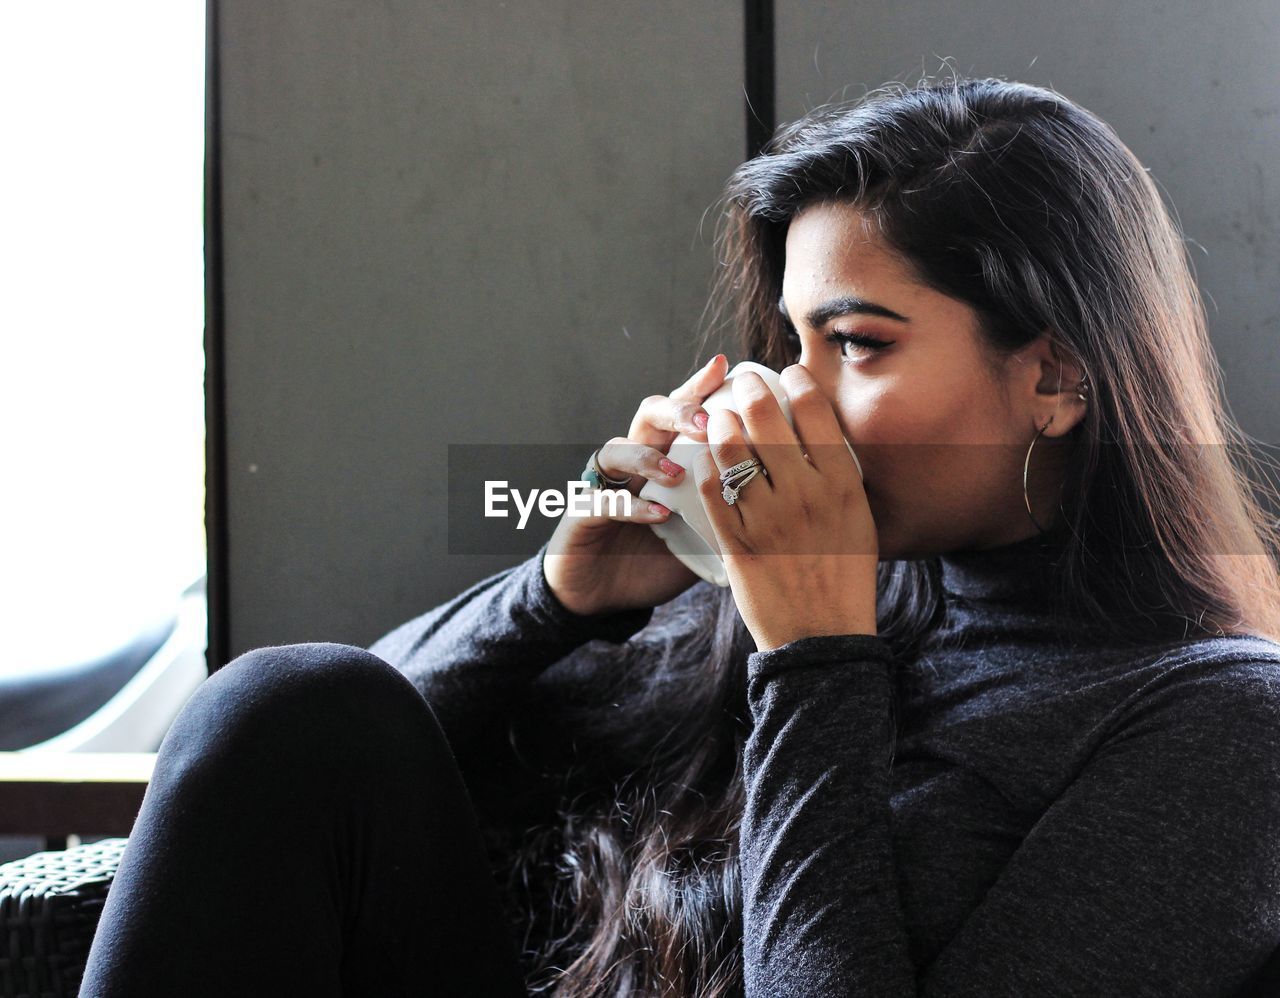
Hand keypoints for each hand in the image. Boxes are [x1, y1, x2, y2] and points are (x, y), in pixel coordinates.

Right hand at [543, 354, 728, 616]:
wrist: (605, 595)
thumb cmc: (660, 558)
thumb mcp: (706, 530)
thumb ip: (735, 504)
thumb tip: (794, 491)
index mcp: (662, 455)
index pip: (680, 411)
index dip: (698, 386)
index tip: (726, 368)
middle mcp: (631, 462)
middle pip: (648, 417)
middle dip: (676, 411)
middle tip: (706, 420)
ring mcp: (604, 486)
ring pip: (616, 451)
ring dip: (648, 457)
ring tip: (678, 471)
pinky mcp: (581, 516)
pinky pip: (602, 502)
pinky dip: (630, 506)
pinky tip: (658, 515)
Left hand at [688, 364, 878, 651]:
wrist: (822, 637)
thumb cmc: (845, 576)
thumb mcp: (859, 519)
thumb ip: (840, 476)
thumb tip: (821, 433)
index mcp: (841, 486)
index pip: (815, 413)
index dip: (797, 382)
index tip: (788, 373)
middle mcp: (804, 495)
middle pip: (768, 420)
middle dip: (750, 389)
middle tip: (743, 382)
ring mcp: (767, 518)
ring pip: (732, 449)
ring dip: (722, 422)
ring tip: (720, 414)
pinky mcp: (736, 542)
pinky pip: (712, 490)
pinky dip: (706, 465)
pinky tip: (706, 455)